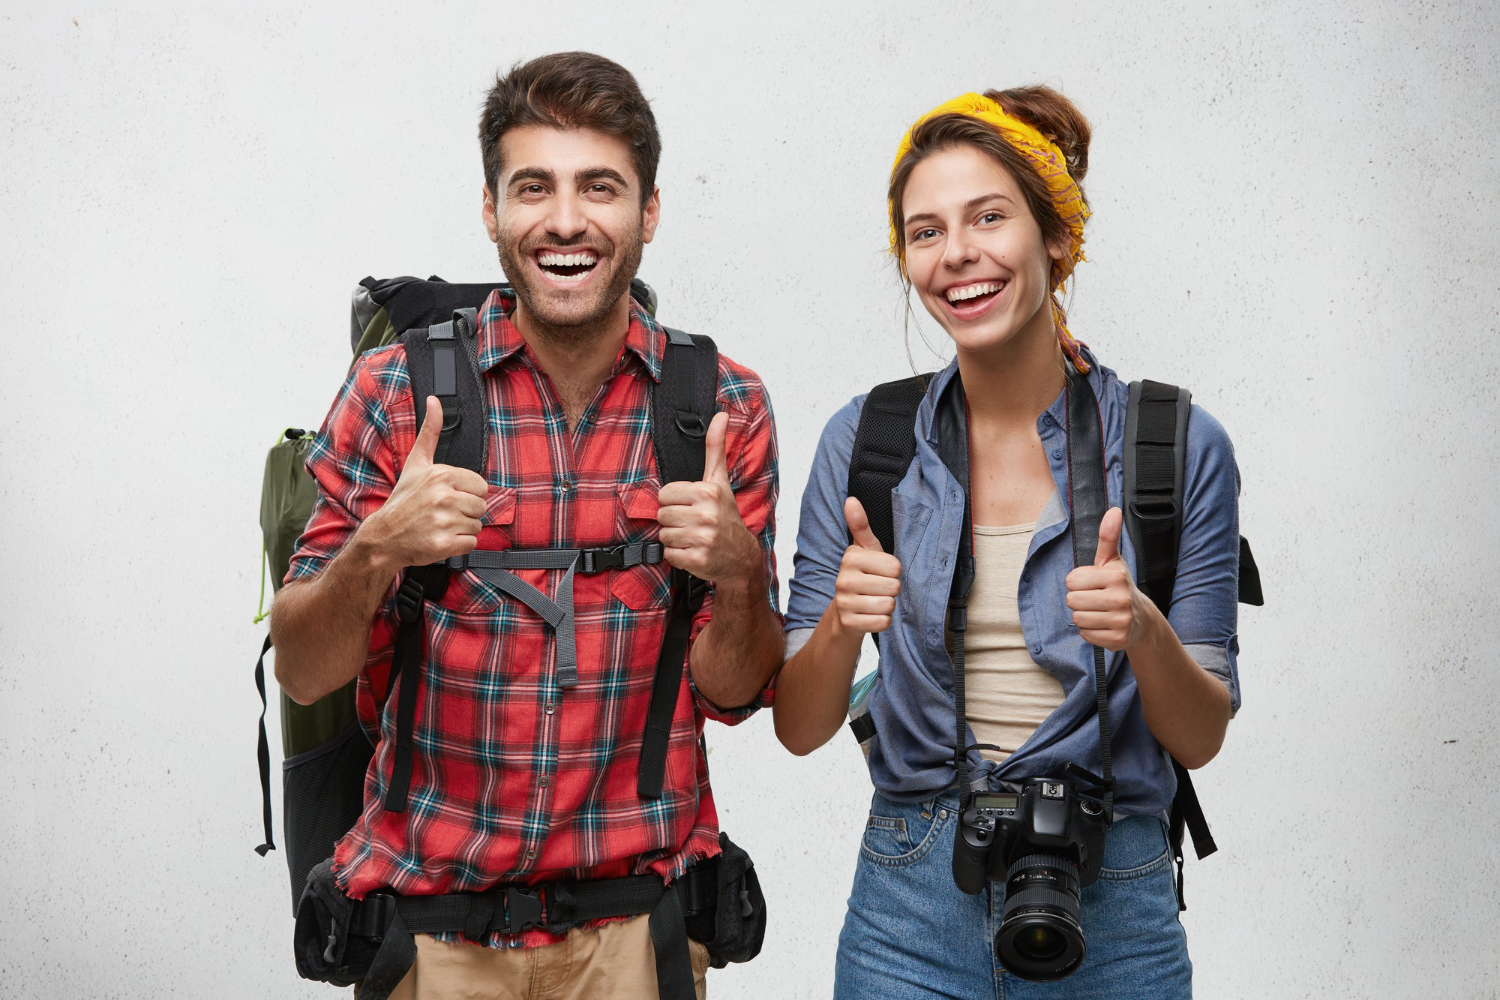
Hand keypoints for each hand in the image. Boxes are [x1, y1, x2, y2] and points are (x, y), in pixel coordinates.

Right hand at [363, 396, 489, 569]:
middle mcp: (443, 496)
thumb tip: (435, 400)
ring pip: (477, 526)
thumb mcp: (417, 462)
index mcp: (442, 475)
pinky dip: (458, 544)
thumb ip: (430, 431)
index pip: (482, 486)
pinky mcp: (443, 544)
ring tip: (440, 525)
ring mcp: (443, 521)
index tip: (447, 497)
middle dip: (465, 512)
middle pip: (481, 506)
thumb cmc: (403, 499)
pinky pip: (471, 543)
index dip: (467, 493)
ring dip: (461, 528)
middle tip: (442, 513)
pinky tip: (440, 538)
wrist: (383, 536)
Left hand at [656, 411, 760, 585]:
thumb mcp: (720, 481)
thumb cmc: (726, 517)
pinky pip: (669, 555)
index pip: (664, 494)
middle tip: (692, 523)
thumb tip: (720, 415)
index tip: (690, 506)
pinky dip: (678, 556)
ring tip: (693, 537)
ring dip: (675, 538)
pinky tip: (693, 551)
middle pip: (662, 515)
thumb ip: (715, 448)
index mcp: (708, 492)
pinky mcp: (697, 560)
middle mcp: (706, 514)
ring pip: (664, 535)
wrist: (742, 557)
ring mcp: (702, 538)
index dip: (674, 501)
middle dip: (674, 521)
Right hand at [833, 497, 902, 634]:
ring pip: (888, 605)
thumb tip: (851, 500)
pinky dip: (882, 621)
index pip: (895, 567)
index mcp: (851, 558)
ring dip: (887, 606)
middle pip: (893, 587)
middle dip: (891, 590)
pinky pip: (883, 622)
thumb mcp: (864, 550)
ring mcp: (844, 603)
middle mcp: (844, 579)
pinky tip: (871, 614)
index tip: (879, 573)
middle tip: (877, 589)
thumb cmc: (861, 577)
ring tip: (874, 601)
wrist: (844, 611)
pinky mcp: (849, 623)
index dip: (893, 572)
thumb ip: (860, 525)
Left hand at [1064, 507, 1147, 651]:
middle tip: (1095, 599)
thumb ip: (1108, 536)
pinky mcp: (1118, 640)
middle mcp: (1121, 599)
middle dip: (1079, 599)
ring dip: (1084, 616)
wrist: (1141, 619)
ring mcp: (1121, 621)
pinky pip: (1085, 635)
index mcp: (1116, 576)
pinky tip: (1103, 624)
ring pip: (1077, 619)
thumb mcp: (1112, 561)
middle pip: (1071, 600)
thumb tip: (1113, 510)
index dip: (1077, 582)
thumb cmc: (1118, 585)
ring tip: (1099, 611)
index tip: (1092, 583)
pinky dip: (1090, 631)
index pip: (1071, 581)